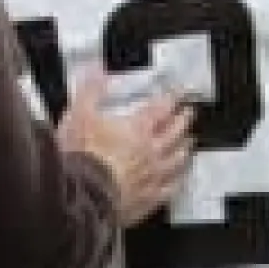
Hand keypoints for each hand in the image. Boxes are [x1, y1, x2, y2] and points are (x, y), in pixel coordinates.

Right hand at [56, 71, 194, 226]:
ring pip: (176, 160)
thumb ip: (90, 90)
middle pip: (175, 132)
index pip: (161, 108)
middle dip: (183, 119)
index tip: (182, 91)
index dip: (173, 97)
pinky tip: (180, 179)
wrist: (83, 196)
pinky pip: (170, 188)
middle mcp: (151, 151)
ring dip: (184, 148)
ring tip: (190, 142)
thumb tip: (97, 68)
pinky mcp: (148, 199)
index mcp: (137, 128)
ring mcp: (153, 176)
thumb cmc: (81, 154)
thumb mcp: (78, 114)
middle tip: (190, 112)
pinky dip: (177, 180)